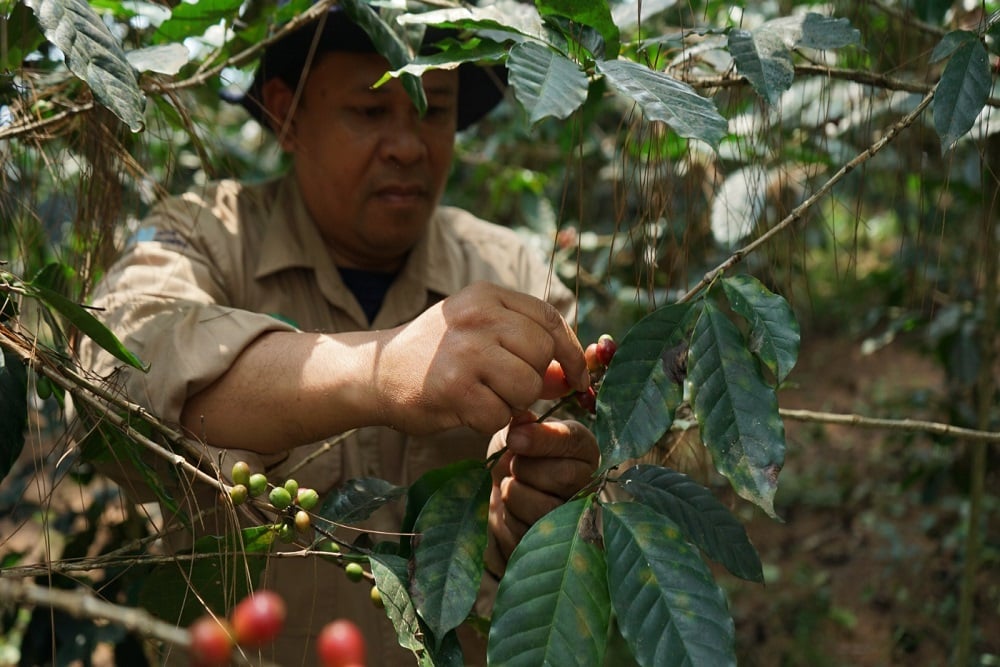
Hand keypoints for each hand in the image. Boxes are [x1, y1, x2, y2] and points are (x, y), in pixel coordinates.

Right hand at [373, 282, 589, 435]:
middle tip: (504, 386)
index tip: (578, 376)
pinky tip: (465, 410)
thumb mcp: (478, 331)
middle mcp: (477, 317)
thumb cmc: (435, 355)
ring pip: (527, 387)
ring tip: (482, 395)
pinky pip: (500, 416)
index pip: (548, 317)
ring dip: (511, 403)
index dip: (570, 350)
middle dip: (533, 379)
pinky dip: (488, 422)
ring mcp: (465, 352)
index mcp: (486, 296)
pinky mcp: (454, 389)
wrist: (375, 373)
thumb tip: (574, 373)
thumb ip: (523, 344)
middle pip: (542, 353)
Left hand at [485, 410, 599, 575]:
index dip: (543, 440)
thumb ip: (520, 425)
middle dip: (525, 469)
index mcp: (582, 448)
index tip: (514, 438)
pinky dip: (509, 518)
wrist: (501, 500)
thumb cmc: (513, 460)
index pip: (574, 441)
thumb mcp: (514, 435)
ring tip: (512, 486)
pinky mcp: (557, 543)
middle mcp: (588, 482)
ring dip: (515, 494)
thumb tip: (521, 423)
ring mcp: (576, 516)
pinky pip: (528, 532)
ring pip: (545, 508)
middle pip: (563, 476)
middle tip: (514, 466)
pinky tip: (512, 510)